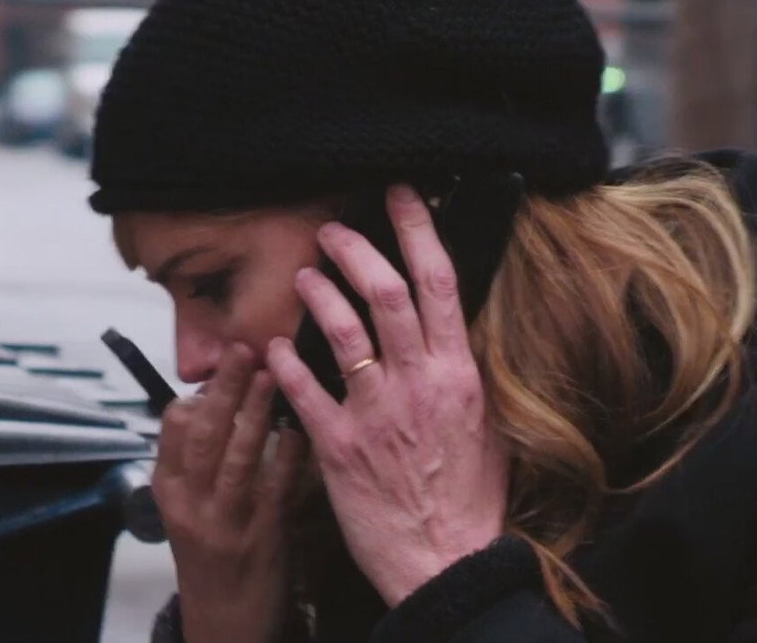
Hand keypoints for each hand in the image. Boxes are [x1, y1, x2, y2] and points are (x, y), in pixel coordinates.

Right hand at [153, 344, 306, 642]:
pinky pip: (277, 486)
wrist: (226, 622)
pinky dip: (290, 452)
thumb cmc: (214, 554)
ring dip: (256, 411)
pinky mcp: (263, 537)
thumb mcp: (189, 506)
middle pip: (203, 434)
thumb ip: (199, 458)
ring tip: (272, 373)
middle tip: (243, 349)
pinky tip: (302, 425)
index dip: (198, 392)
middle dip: (223, 389)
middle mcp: (191, 504)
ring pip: (238, 456)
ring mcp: (226, 521)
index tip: (221, 365)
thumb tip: (218, 399)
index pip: (172, 427)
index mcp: (169, 490)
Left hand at [265, 183, 509, 606]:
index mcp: (458, 373)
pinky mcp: (339, 446)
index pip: (439, 282)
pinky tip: (270, 347)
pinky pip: (304, 390)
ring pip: (342, 331)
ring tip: (301, 274)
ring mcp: (377, 413)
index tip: (400, 196)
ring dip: (317, 293)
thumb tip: (448, 324)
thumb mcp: (485, 423)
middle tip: (331, 229)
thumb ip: (462, 370)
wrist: (446, 559)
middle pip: (385, 292)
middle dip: (356, 247)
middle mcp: (419, 384)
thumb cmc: (466, 497)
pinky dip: (284, 362)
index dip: (417, 229)